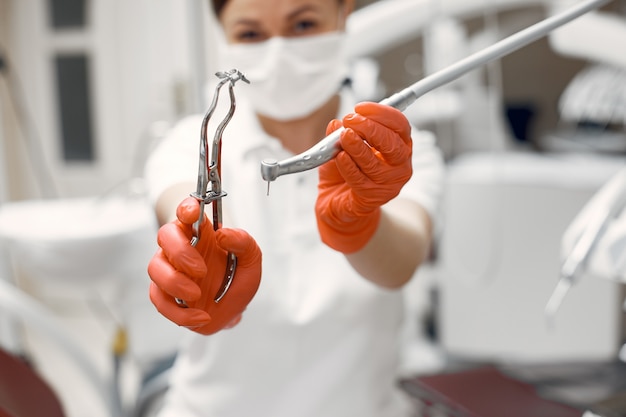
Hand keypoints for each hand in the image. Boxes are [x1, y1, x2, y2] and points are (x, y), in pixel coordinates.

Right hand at [148, 197, 261, 334]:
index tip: (192, 212)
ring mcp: (170, 270)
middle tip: (202, 270)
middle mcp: (181, 247)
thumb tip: (223, 235)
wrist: (234, 306)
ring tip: (198, 295)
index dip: (186, 208)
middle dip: (180, 252)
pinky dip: (179, 312)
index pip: (187, 212)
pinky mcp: (165, 294)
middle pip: (165, 236)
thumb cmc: (237, 275)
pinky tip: (201, 317)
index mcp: (201, 232)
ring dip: (174, 283)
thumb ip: (243, 242)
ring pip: (155, 268)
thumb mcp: (251, 258)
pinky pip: (159, 300)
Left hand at [316, 102, 412, 252]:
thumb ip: (339, 134)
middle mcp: (399, 165)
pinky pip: (360, 181)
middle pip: (392, 143)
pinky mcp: (373, 198)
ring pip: (375, 163)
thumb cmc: (346, 170)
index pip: (399, 125)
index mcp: (399, 145)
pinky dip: (349, 167)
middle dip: (370, 128)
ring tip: (343, 137)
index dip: (381, 113)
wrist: (337, 202)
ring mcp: (389, 184)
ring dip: (358, 147)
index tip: (360, 107)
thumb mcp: (341, 146)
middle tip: (350, 120)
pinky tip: (340, 158)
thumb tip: (336, 123)